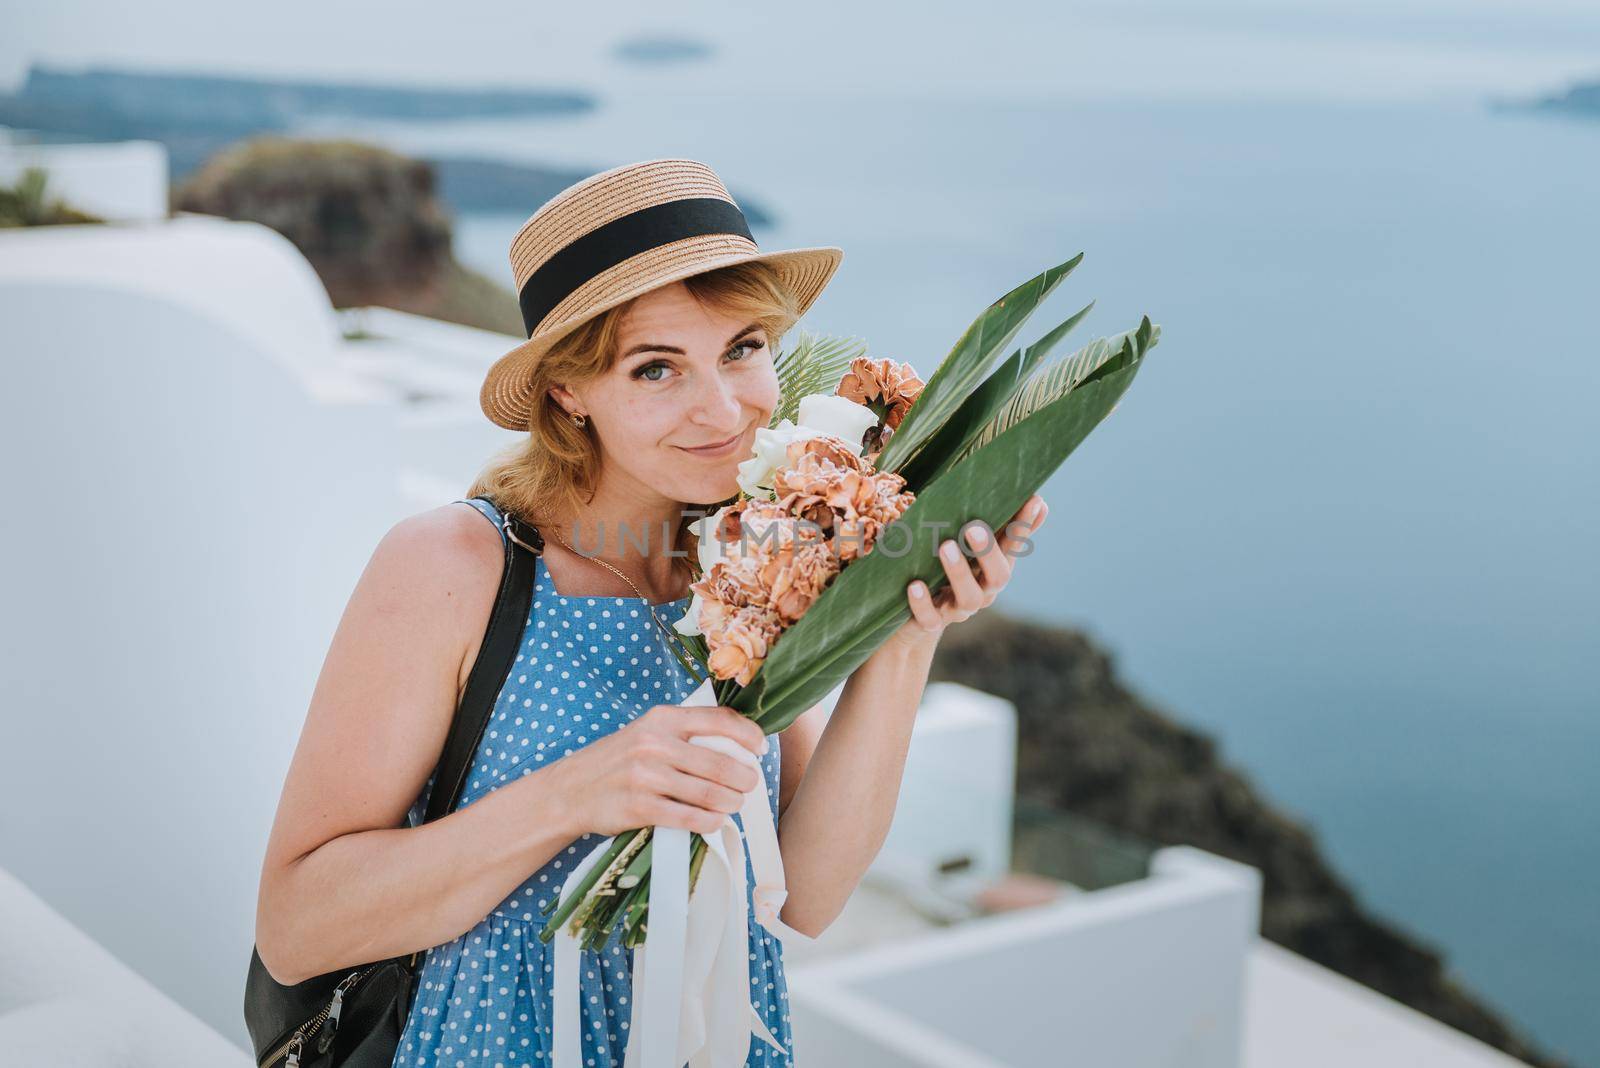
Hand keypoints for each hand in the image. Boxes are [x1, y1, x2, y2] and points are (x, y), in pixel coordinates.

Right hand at [549, 703, 767, 837]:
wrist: (570, 790)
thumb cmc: (617, 761)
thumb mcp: (646, 732)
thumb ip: (684, 733)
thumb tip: (737, 745)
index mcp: (662, 719)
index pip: (719, 720)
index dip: (748, 735)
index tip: (760, 749)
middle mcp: (655, 744)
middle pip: (720, 762)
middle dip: (744, 778)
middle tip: (750, 786)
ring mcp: (646, 776)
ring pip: (709, 793)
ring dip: (731, 803)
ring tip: (735, 805)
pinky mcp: (639, 808)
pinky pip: (689, 818)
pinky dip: (710, 822)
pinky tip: (715, 822)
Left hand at [896, 493, 1048, 644]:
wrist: (917, 620)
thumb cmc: (949, 572)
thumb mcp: (973, 549)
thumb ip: (1001, 528)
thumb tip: (1040, 501)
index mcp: (993, 570)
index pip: (1013, 547)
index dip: (1022, 527)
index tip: (1032, 501)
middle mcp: (982, 592)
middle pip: (998, 577)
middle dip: (988, 553)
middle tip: (974, 527)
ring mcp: (958, 609)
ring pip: (968, 598)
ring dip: (959, 572)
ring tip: (946, 547)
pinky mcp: (931, 623)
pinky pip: (930, 619)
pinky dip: (922, 603)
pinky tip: (914, 585)